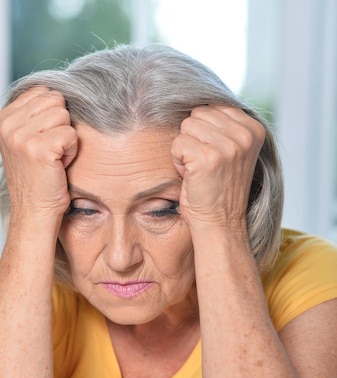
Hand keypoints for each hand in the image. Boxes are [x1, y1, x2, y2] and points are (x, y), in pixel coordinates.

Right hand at [0, 87, 77, 231]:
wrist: (34, 212)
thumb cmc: (38, 179)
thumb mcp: (27, 140)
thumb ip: (34, 114)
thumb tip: (56, 90)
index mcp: (3, 118)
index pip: (43, 91)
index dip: (52, 117)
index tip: (43, 143)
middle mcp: (8, 124)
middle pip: (56, 100)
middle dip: (61, 126)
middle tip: (50, 153)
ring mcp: (21, 135)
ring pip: (64, 115)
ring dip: (66, 140)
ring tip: (53, 160)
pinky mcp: (38, 148)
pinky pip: (71, 134)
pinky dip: (71, 152)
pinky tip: (58, 167)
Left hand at [171, 106, 264, 231]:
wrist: (219, 224)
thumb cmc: (218, 189)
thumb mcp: (232, 151)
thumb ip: (224, 125)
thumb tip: (198, 100)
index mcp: (254, 128)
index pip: (212, 107)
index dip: (204, 132)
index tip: (213, 157)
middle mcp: (245, 135)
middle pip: (197, 114)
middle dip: (193, 139)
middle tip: (204, 166)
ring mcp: (228, 146)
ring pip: (186, 126)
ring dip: (185, 150)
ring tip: (198, 171)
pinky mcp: (209, 157)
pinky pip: (178, 143)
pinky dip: (177, 161)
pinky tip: (191, 176)